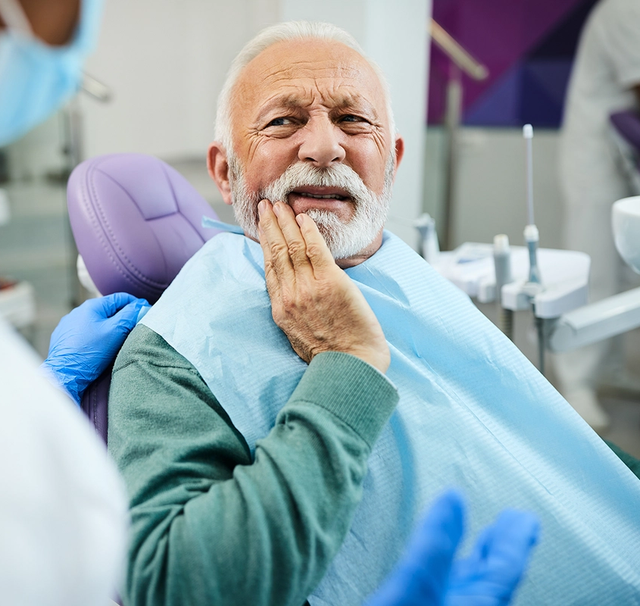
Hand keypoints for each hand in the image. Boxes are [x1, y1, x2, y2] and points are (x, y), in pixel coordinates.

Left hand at [41, 293, 149, 404]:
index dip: (136, 305)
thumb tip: (141, 306)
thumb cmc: (91, 352)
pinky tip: (98, 346)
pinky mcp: (64, 337)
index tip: (145, 314)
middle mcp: (78, 311)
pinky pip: (85, 331)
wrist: (65, 374)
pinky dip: (95, 335)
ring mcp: (69, 324)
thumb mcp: (116, 331)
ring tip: (116, 340)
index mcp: (92, 306)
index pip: (121, 298)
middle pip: (109, 309)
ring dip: (108, 327)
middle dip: (122, 317)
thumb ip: (130, 315)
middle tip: (133, 330)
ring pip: (97, 321)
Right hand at [258, 199, 389, 372]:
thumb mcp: (297, 335)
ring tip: (280, 204)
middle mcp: (290, 296)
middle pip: (276, 252)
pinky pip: (315, 249)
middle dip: (270, 226)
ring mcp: (308, 288)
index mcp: (281, 309)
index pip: (270, 268)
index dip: (265, 244)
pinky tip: (303, 217)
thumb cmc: (330, 355)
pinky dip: (308, 231)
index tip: (262, 227)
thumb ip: (292, 311)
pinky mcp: (330, 283)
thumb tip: (292, 294)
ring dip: (285, 222)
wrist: (350, 365)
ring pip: (293, 247)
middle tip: (265, 205)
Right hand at [365, 491, 538, 605]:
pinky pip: (450, 600)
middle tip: (510, 524)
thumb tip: (454, 498)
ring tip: (482, 543)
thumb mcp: (417, 587)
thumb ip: (436, 544)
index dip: (514, 540)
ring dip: (477, 564)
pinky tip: (444, 578)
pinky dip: (452, 580)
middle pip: (492, 581)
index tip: (524, 518)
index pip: (505, 569)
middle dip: (500, 549)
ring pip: (471, 592)